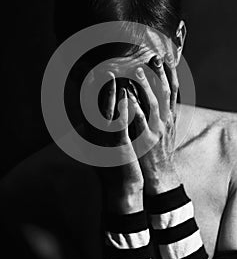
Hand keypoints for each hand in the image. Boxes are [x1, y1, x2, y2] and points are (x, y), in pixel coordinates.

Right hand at [85, 71, 143, 213]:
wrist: (121, 191)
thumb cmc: (114, 168)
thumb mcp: (101, 148)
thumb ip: (97, 132)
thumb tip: (91, 119)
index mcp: (93, 135)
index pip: (89, 108)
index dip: (89, 90)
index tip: (91, 73)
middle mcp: (96, 136)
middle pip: (94, 106)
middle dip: (96, 86)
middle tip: (97, 66)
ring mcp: (106, 142)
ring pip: (106, 112)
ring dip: (108, 92)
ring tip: (110, 74)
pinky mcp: (119, 147)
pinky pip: (119, 124)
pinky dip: (121, 108)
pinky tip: (124, 95)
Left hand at [127, 53, 180, 194]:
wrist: (161, 174)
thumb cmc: (159, 150)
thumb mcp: (164, 129)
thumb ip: (160, 113)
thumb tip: (154, 96)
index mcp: (169, 117)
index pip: (173, 91)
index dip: (170, 74)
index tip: (166, 58)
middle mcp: (166, 120)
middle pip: (166, 92)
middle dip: (161, 74)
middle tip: (155, 57)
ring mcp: (158, 129)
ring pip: (154, 103)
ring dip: (146, 86)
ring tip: (138, 71)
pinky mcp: (147, 140)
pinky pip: (141, 121)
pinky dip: (135, 107)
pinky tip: (127, 96)